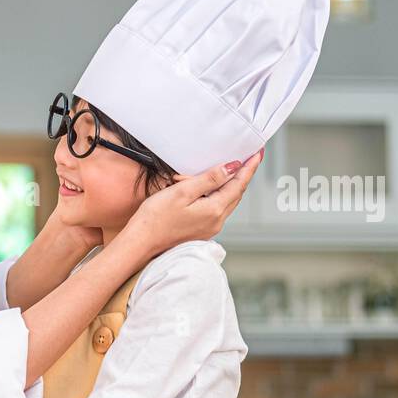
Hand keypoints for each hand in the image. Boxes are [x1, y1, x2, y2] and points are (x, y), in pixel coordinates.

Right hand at [128, 147, 263, 252]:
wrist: (140, 243)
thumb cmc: (155, 218)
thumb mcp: (183, 191)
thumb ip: (209, 179)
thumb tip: (231, 169)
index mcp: (214, 210)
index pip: (238, 185)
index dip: (249, 168)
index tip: (257, 154)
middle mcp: (216, 222)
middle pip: (235, 194)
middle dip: (240, 175)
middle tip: (246, 159)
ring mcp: (209, 228)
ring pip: (225, 201)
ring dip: (224, 185)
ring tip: (216, 172)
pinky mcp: (200, 231)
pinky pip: (214, 209)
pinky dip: (214, 196)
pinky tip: (204, 189)